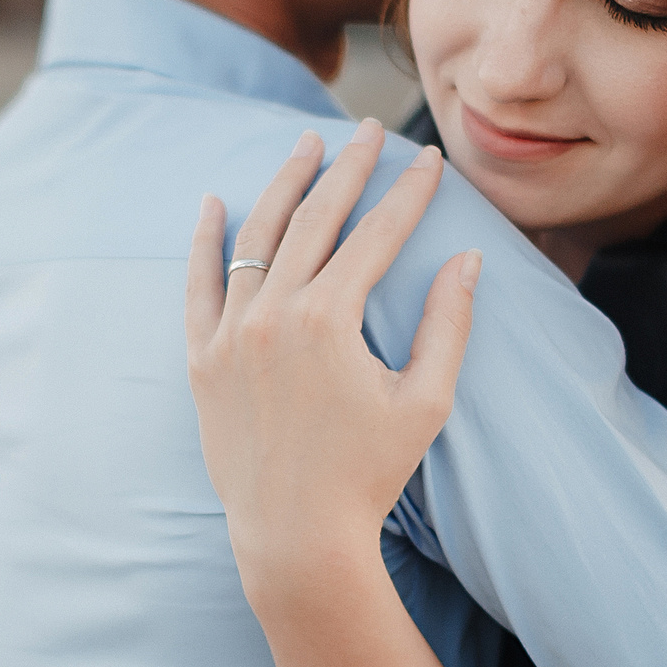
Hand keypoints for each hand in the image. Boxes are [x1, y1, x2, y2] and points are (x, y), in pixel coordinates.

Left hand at [184, 119, 480, 586]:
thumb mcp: (424, 401)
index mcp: (329, 320)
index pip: (376, 235)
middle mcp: (273, 314)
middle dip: (349, 169)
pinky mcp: (202, 359)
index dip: (408, 193)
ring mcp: (230, 334)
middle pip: (315, 219)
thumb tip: (468, 260)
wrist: (294, 535)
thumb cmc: (368, 473)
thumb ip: (448, 325)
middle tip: (370, 131)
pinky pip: (199, 285)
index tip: (429, 160)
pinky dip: (204, 240)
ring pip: (256, 238)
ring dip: (284, 185)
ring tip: (307, 146)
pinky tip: (214, 201)